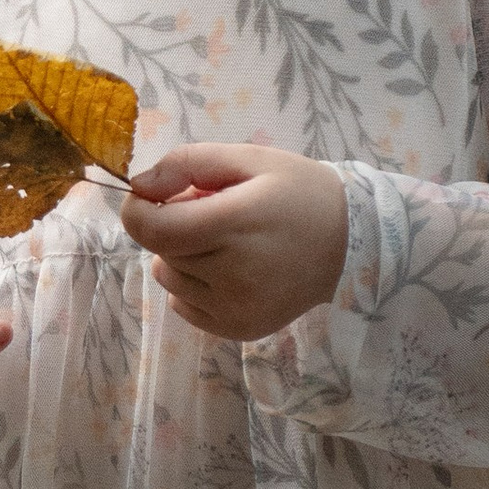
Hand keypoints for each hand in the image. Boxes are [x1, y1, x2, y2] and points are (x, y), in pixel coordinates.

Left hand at [121, 141, 350, 341]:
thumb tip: (137, 186)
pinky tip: (228, 268)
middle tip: (215, 212)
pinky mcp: (240, 329)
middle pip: (162, 250)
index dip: (138, 211)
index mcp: (236, 225)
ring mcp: (237, 309)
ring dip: (183, 256)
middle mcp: (234, 275)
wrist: (351, 242)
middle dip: (174, 226)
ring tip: (224, 241)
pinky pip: (183, 305)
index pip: (153, 230)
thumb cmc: (298, 193)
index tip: (153, 196)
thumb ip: (186, 164)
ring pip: (169, 278)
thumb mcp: (247, 159)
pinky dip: (193, 285)